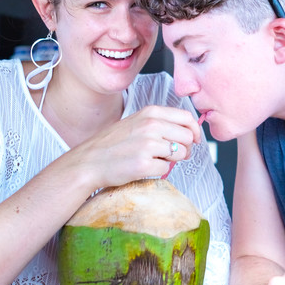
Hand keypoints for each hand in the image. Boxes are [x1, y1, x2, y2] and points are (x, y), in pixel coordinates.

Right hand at [72, 105, 201, 186]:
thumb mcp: (137, 122)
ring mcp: (148, 145)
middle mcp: (152, 125)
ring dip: (170, 160)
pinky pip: (166, 170)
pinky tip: (143, 167)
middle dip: (184, 149)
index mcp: (151, 113)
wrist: (89, 161)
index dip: (195, 131)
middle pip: (188, 138)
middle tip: (169, 154)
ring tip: (151, 159)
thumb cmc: (113, 143)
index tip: (194, 140)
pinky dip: (158, 171)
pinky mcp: (144, 164)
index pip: (187, 118)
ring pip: (180, 154)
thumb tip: (190, 131)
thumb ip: (162, 123)